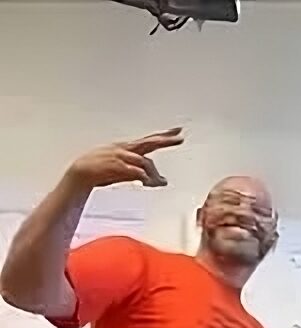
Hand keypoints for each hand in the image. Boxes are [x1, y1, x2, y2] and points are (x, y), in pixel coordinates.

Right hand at [65, 128, 183, 189]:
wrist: (80, 173)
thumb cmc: (103, 171)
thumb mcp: (126, 171)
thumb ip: (144, 173)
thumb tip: (163, 181)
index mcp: (128, 148)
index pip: (150, 140)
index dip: (164, 136)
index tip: (178, 131)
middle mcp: (125, 149)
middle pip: (148, 143)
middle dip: (164, 140)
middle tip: (179, 138)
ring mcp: (119, 156)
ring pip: (143, 160)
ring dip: (153, 173)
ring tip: (160, 183)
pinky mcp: (114, 165)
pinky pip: (132, 169)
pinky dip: (141, 174)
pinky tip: (146, 180)